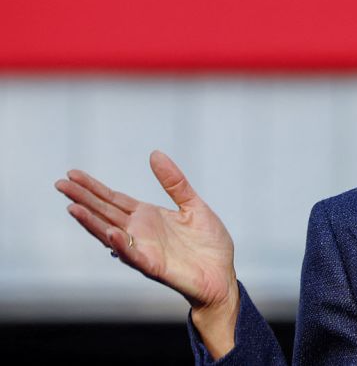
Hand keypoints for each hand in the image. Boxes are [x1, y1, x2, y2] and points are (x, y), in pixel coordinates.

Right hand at [55, 151, 238, 355]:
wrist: (222, 275)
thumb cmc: (208, 244)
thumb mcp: (194, 205)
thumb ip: (174, 182)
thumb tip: (155, 154)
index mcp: (148, 216)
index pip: (114, 199)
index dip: (93, 187)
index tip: (72, 174)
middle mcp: (140, 232)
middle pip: (105, 213)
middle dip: (83, 199)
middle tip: (60, 184)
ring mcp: (144, 249)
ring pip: (111, 234)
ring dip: (92, 222)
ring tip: (73, 207)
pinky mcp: (155, 266)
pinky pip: (134, 256)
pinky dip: (122, 246)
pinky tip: (111, 234)